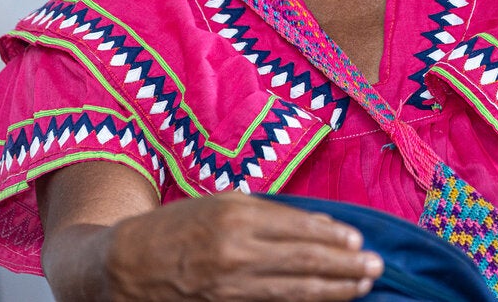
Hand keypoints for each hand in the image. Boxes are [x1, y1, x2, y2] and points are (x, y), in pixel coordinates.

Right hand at [36, 161, 381, 300]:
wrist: (123, 265)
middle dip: (344, 264)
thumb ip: (269, 213)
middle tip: (374, 266)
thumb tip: (322, 227)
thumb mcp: (220, 204)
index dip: (332, 236)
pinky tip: (324, 301)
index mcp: (234, 216)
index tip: (357, 241)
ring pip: (293, 289)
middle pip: (303, 260)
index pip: (298, 227)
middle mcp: (234, 251)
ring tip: (361, 285)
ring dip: (333, 289)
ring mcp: (228, 286)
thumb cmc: (177, 228)